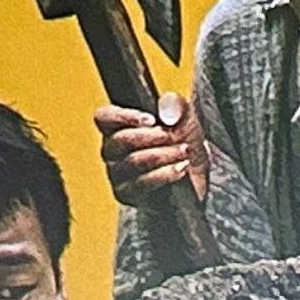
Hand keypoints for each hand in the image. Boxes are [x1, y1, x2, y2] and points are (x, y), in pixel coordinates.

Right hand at [92, 96, 206, 202]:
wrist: (196, 175)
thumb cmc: (182, 143)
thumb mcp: (184, 119)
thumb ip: (176, 105)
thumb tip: (167, 106)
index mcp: (118, 126)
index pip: (104, 116)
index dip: (124, 116)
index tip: (151, 120)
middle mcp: (112, 150)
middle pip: (121, 139)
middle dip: (153, 137)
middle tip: (174, 136)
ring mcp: (116, 173)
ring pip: (134, 161)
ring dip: (164, 155)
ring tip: (184, 151)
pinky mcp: (126, 194)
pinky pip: (141, 184)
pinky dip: (165, 174)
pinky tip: (181, 168)